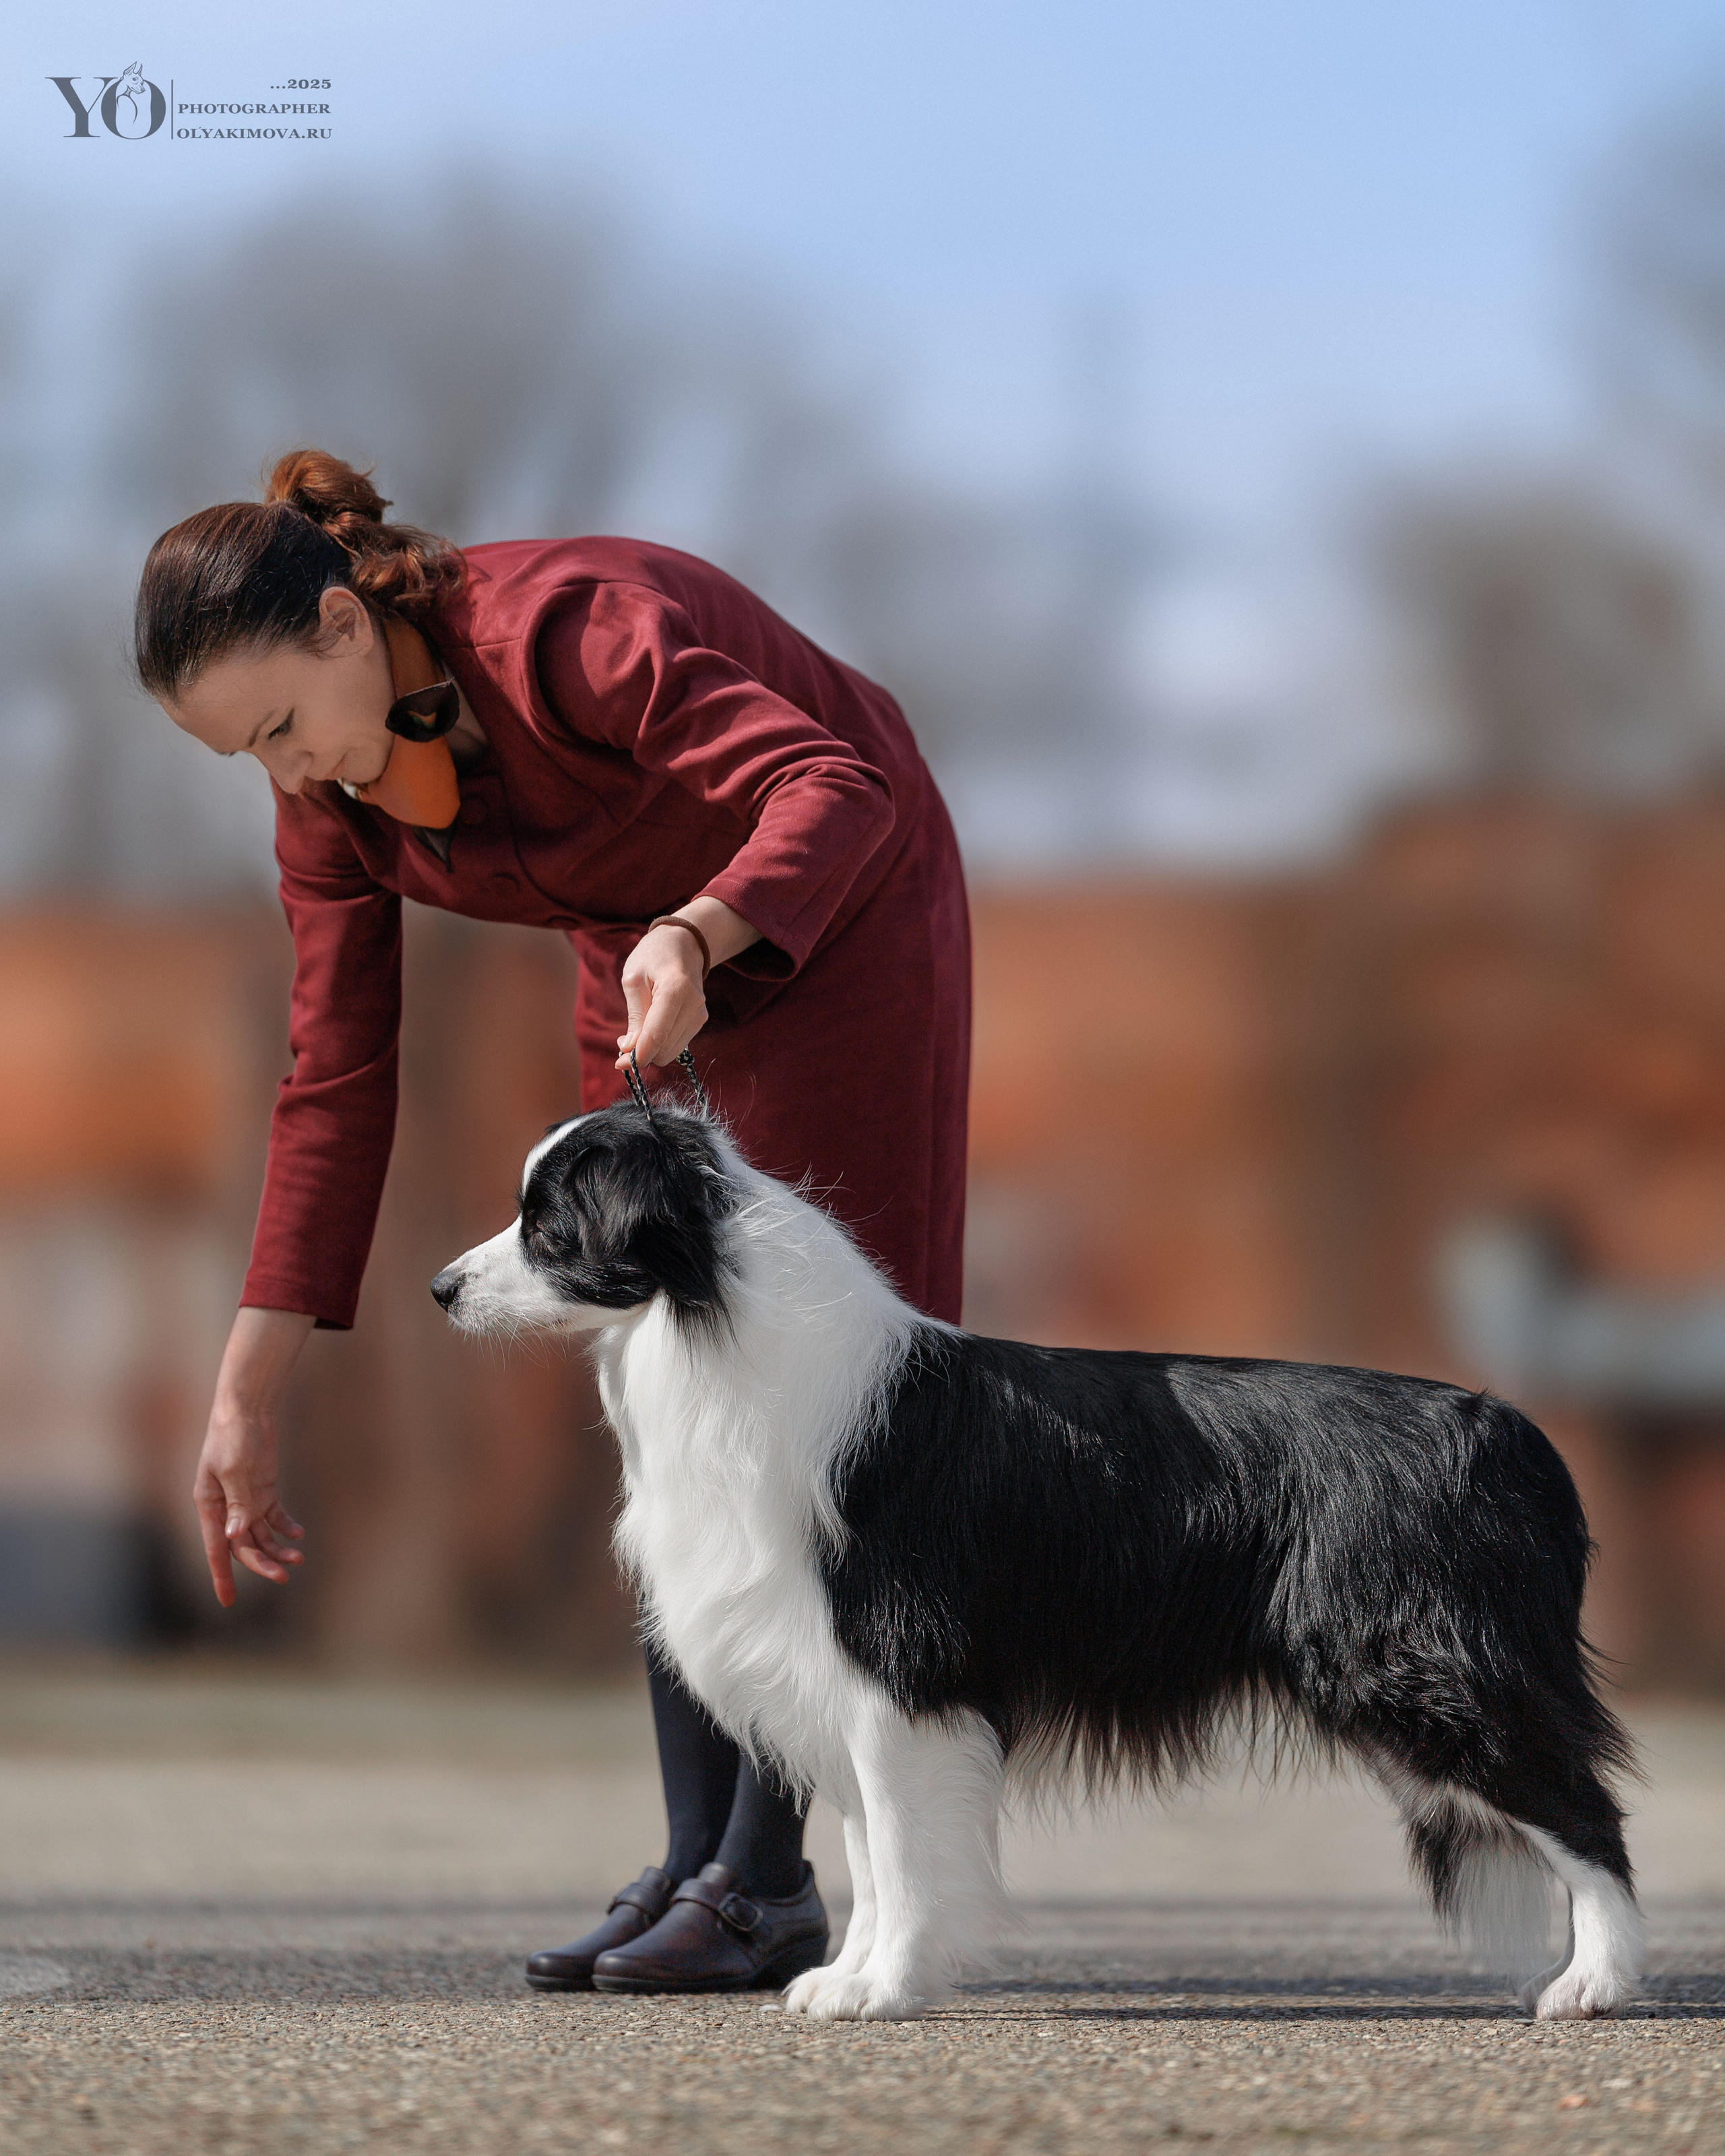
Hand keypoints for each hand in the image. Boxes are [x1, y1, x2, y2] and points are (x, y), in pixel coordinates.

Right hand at [193, 1407, 304, 1606]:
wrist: (247, 1410)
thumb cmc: (233, 1438)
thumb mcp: (234, 1470)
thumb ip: (238, 1504)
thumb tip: (234, 1536)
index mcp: (209, 1505)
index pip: (215, 1548)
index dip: (221, 1576)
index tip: (228, 1602)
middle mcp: (225, 1508)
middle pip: (242, 1545)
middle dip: (262, 1563)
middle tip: (283, 1576)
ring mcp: (245, 1500)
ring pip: (260, 1535)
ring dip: (277, 1548)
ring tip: (298, 1557)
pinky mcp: (262, 1491)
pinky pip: (273, 1517)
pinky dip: (285, 1527)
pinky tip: (299, 1534)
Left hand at [614, 899, 759, 1071]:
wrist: (685, 943)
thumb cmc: (653, 955)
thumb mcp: (634, 977)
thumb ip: (634, 1015)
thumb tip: (629, 1050)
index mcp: (676, 988)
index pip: (657, 1034)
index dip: (638, 1055)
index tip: (619, 1064)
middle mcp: (694, 1004)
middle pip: (665, 1048)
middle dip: (641, 1052)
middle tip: (622, 1041)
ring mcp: (700, 1013)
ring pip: (671, 1051)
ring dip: (650, 1049)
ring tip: (635, 1030)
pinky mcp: (700, 1020)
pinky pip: (677, 1044)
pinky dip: (660, 1044)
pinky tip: (650, 1029)